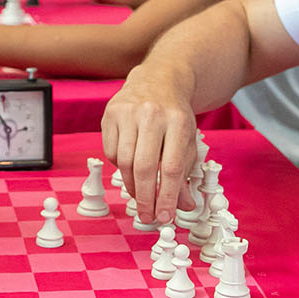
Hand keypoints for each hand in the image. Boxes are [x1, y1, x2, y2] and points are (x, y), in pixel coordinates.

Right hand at [100, 68, 197, 225]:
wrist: (158, 80)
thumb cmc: (175, 116)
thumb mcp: (188, 141)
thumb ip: (186, 174)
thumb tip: (184, 206)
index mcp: (178, 121)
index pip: (171, 167)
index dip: (167, 197)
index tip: (164, 217)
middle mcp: (152, 114)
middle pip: (144, 166)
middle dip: (145, 198)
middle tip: (147, 216)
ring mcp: (128, 112)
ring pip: (125, 162)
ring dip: (131, 186)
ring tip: (139, 196)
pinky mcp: (110, 113)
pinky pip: (111, 152)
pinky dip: (120, 167)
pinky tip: (130, 166)